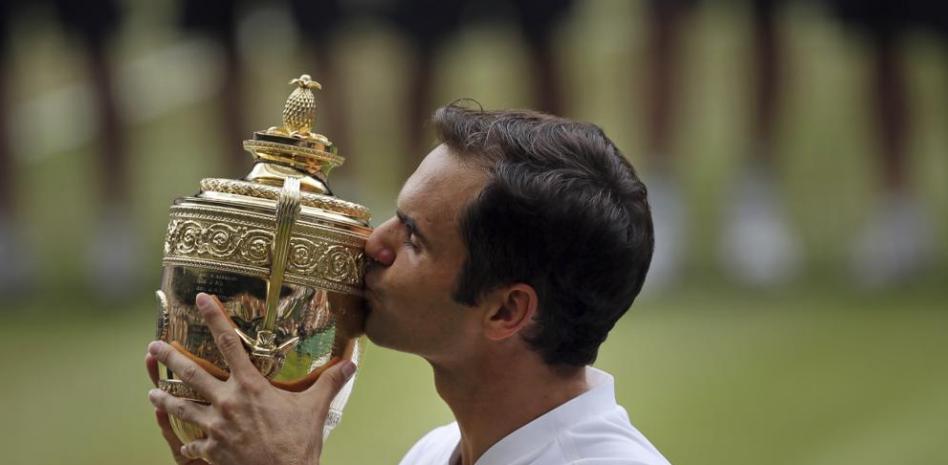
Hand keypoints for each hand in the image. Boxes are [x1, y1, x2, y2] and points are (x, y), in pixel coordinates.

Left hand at [145, 293, 356, 464]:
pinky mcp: (211, 450)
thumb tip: (352, 362)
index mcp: (250, 387)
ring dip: (164, 398)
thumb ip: (330, 382)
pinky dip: (187, 444)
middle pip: (191, 373)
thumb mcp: (315, 409)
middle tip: (153, 347)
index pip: (229, 344)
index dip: (215, 318)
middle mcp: (227, 402)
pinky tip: (182, 444)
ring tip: (152, 392)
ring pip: (181, 407)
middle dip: (170, 357)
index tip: (202, 299)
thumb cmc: (297, 443)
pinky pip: (192, 445)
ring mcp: (215, 427)